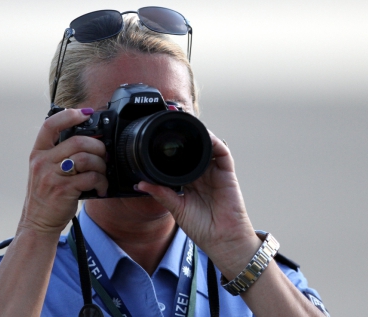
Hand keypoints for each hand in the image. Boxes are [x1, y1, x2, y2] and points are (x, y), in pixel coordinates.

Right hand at [19, 108, 107, 234]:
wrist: (37, 223)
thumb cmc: (46, 196)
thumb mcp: (44, 170)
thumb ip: (59, 154)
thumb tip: (88, 140)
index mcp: (38, 153)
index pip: (50, 125)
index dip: (69, 115)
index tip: (85, 113)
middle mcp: (42, 162)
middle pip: (77, 141)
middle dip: (97, 146)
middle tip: (103, 155)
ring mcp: (51, 176)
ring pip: (86, 158)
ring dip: (101, 165)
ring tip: (102, 173)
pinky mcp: (63, 190)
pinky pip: (90, 178)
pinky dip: (102, 182)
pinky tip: (101, 187)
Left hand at [137, 131, 260, 277]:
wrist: (222, 240)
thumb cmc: (202, 228)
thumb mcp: (176, 208)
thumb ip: (161, 194)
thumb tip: (140, 184)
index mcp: (189, 182)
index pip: (179, 161)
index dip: (171, 151)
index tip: (157, 141)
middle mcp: (202, 175)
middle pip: (193, 151)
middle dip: (185, 139)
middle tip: (171, 127)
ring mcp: (215, 173)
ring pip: (208, 148)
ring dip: (199, 137)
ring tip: (188, 127)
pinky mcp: (227, 174)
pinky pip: (223, 154)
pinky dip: (215, 143)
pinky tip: (205, 137)